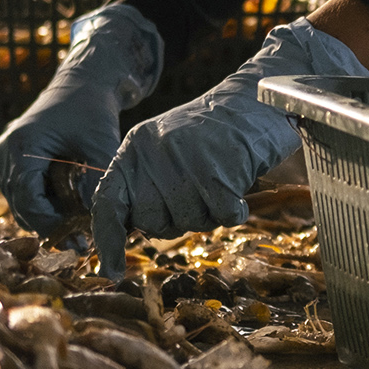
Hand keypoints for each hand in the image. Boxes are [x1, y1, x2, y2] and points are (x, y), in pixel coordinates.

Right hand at [0, 3, 162, 234]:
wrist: (81, 84)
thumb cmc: (92, 110)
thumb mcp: (101, 146)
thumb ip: (96, 182)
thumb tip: (94, 221)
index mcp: (21, 146)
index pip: (28, 200)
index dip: (51, 225)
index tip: (77, 241)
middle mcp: (3, 151)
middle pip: (21, 204)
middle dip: (50, 225)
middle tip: (80, 242)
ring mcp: (3, 155)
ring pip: (20, 201)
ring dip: (46, 216)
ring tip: (77, 230)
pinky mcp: (10, 158)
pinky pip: (22, 191)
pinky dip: (43, 203)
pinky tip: (68, 212)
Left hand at [90, 18, 366, 275]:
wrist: (261, 97)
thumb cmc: (217, 130)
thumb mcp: (168, 147)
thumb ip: (147, 182)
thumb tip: (131, 229)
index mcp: (136, 146)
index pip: (108, 201)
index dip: (108, 239)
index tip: (110, 271)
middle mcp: (155, 153)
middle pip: (151, 221)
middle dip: (175, 220)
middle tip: (199, 193)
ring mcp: (187, 161)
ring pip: (189, 222)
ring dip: (209, 212)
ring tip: (221, 178)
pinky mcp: (220, 171)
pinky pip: (223, 217)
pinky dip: (235, 210)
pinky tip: (240, 185)